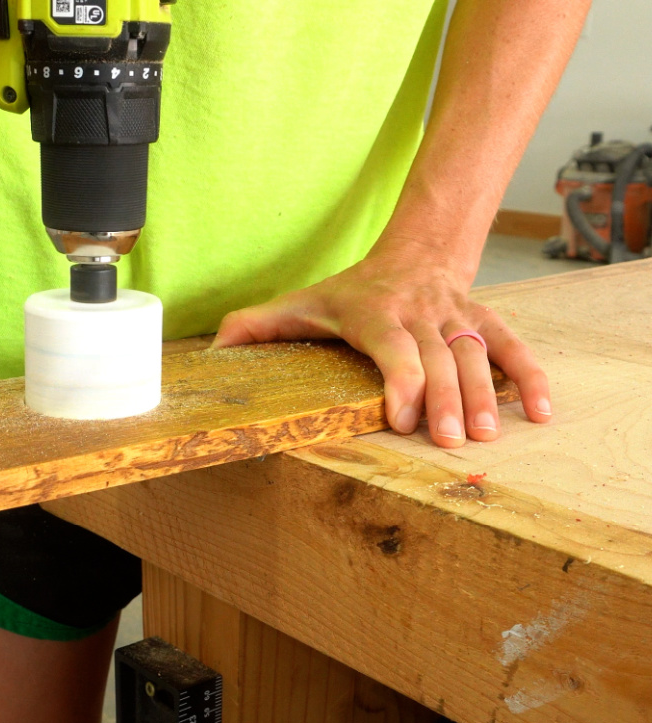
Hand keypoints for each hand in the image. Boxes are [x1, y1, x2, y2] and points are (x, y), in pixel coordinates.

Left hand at [211, 238, 552, 448]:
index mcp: (373, 312)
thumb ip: (254, 327)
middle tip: (449, 442)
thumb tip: (211, 353)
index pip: (392, 345)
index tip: (403, 416)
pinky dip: (530, 376)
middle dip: (445, 399)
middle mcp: (419, 312)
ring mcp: (455, 315)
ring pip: (476, 353)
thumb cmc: (350, 292)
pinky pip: (512, 345)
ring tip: (485, 436)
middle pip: (438, 355)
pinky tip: (540, 411)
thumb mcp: (299, 303)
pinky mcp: (484, 319)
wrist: (414, 252)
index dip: (402, 378)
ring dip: (484, 396)